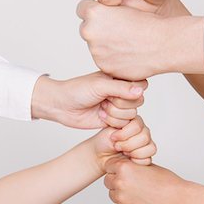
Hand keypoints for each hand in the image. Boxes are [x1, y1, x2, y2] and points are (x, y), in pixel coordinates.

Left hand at [31, 71, 146, 128]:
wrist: (62, 106)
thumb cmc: (77, 90)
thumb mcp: (100, 85)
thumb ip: (121, 88)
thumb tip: (140, 91)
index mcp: (120, 79)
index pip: (141, 84)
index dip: (131, 90)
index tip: (114, 89)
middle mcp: (122, 92)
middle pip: (138, 101)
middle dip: (120, 103)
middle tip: (104, 99)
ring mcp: (119, 107)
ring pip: (131, 114)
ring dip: (114, 113)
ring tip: (101, 107)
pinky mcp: (115, 120)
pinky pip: (124, 124)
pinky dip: (112, 121)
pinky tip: (100, 116)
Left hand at [77, 0, 203, 79]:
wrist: (163, 45)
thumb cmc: (148, 24)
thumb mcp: (124, 8)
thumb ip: (105, 12)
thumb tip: (95, 18)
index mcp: (94, 12)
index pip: (83, 9)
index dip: (95, 12)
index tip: (105, 16)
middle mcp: (89, 31)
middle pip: (87, 29)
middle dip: (99, 31)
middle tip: (118, 33)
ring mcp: (96, 51)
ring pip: (96, 47)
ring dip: (106, 47)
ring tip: (128, 45)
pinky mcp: (104, 67)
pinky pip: (105, 62)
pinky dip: (113, 60)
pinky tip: (129, 56)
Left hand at [94, 116, 156, 167]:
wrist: (101, 154)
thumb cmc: (105, 141)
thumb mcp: (110, 130)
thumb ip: (122, 127)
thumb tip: (129, 125)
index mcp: (135, 121)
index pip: (137, 126)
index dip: (124, 134)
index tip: (113, 137)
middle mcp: (143, 131)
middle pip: (145, 137)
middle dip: (127, 145)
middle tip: (117, 146)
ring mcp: (146, 144)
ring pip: (150, 148)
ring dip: (133, 152)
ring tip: (123, 152)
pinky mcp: (146, 156)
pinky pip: (148, 159)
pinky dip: (137, 160)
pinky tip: (128, 158)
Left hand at [104, 158, 183, 203]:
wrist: (176, 200)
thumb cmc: (166, 182)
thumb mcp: (147, 165)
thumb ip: (132, 164)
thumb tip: (122, 163)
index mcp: (124, 168)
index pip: (109, 165)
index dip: (117, 166)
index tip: (124, 169)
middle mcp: (119, 182)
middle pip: (108, 179)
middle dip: (116, 179)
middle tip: (131, 181)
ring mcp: (121, 198)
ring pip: (112, 192)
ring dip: (120, 191)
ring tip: (137, 191)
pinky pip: (119, 203)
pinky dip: (126, 202)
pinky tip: (139, 200)